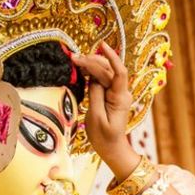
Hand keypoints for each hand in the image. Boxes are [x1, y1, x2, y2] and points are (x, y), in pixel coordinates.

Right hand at [71, 44, 133, 170]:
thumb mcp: (96, 117)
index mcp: (120, 98)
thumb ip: (95, 95)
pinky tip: (80, 69)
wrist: (111, 148)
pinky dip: (91, 73)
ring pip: (105, 72)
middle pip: (108, 70)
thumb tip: (93, 77)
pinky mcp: (111, 94)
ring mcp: (117, 93)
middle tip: (72, 57)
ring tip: (74, 61)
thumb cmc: (104, 137)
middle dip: (92, 61)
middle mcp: (121, 92)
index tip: (102, 45)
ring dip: (90, 64)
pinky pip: (102, 79)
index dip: (112, 57)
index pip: (120, 72)